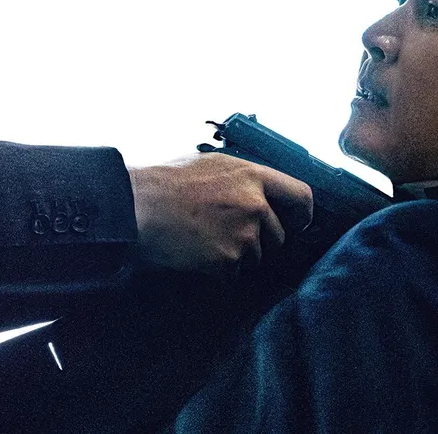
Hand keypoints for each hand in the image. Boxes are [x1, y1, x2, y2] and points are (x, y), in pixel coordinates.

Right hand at [129, 153, 312, 273]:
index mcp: (252, 175)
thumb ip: (242, 179)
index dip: (301, 214)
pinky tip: (196, 252)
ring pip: (256, 256)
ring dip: (237, 254)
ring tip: (204, 239)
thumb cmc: (164, 182)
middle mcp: (255, 204)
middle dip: (260, 240)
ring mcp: (243, 234)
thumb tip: (259, 192)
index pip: (301, 197)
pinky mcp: (228, 259)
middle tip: (229, 234)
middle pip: (279, 235)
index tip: (296, 223)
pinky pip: (234, 272)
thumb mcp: (210, 165)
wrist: (136, 207)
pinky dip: (219, 269)